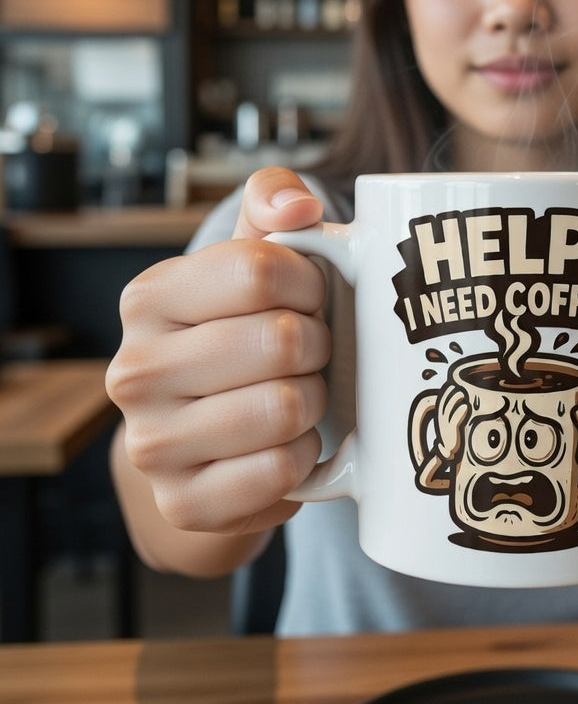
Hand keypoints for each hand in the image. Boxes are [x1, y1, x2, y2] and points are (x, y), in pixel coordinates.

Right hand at [106, 167, 331, 536]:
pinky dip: (305, 455)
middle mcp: (134, 370)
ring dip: (315, 400)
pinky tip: (289, 442)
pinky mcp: (184, 502)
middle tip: (309, 351)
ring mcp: (151, 443)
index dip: (310, 283)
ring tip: (297, 393)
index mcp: (149, 297)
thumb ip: (273, 200)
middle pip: (280, 342)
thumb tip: (298, 205)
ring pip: (285, 408)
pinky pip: (282, 472)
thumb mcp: (254, 254)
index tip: (310, 296)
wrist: (209, 435)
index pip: (259, 270)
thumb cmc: (244, 329)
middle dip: (318, 345)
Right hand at [434, 382, 469, 460]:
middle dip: (449, 394)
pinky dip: (459, 412)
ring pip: (448, 410)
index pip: (441, 402)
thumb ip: (455, 415)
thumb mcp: (451, 425)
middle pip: (444, 404)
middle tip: (457, 387)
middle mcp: (442, 421)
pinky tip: (465, 406)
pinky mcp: (451, 433)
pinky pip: (455, 420)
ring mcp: (446, 427)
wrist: (448, 455)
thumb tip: (464, 404)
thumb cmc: (453, 438)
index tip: (452, 385)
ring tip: (461, 393)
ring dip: (454, 400)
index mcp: (441, 418)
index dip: (446, 393)